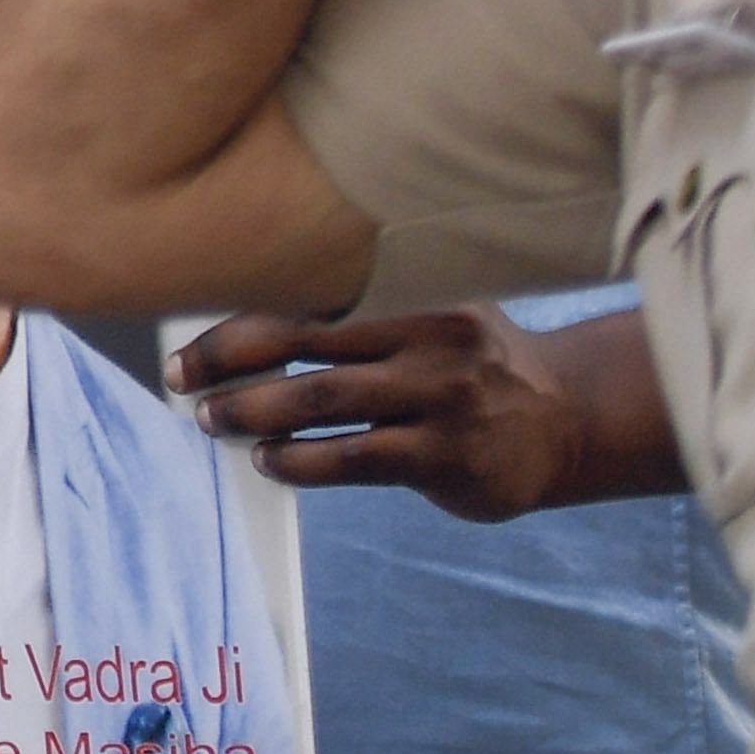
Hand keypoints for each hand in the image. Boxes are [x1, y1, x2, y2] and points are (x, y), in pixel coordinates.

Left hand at [172, 306, 591, 520]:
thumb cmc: (473, 361)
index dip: (237, 320)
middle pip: (301, 342)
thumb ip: (359, 309)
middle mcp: (424, 339)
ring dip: (257, 414)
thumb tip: (249, 324)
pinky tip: (273, 461)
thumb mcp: (432, 308)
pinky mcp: (449, 458)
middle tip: (184, 382)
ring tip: (216, 422)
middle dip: (229, 364)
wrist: (570, 419)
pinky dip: (303, 460)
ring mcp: (440, 400)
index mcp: (411, 292)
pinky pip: (357, 457)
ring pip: (323, 402)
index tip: (189, 344)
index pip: (303, 296)